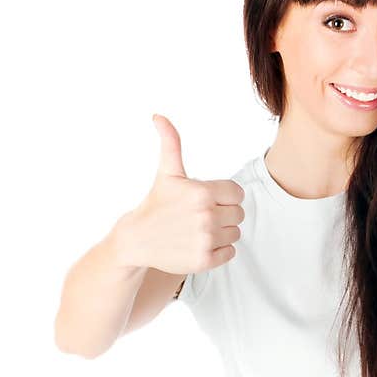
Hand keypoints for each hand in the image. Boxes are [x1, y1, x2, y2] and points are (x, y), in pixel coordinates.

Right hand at [113, 114, 244, 273]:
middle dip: (224, 214)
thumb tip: (158, 116)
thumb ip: (171, 143)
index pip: (237, 193)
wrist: (137, 240)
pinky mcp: (204, 260)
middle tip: (201, 216)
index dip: (224, 197)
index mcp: (203, 192)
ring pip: (236, 234)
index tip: (207, 200)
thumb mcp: (167, 173)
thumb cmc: (157, 204)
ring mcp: (206, 240)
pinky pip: (230, 253)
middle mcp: (206, 216)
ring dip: (222, 233)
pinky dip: (219, 251)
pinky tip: (200, 244)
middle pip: (239, 214)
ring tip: (199, 230)